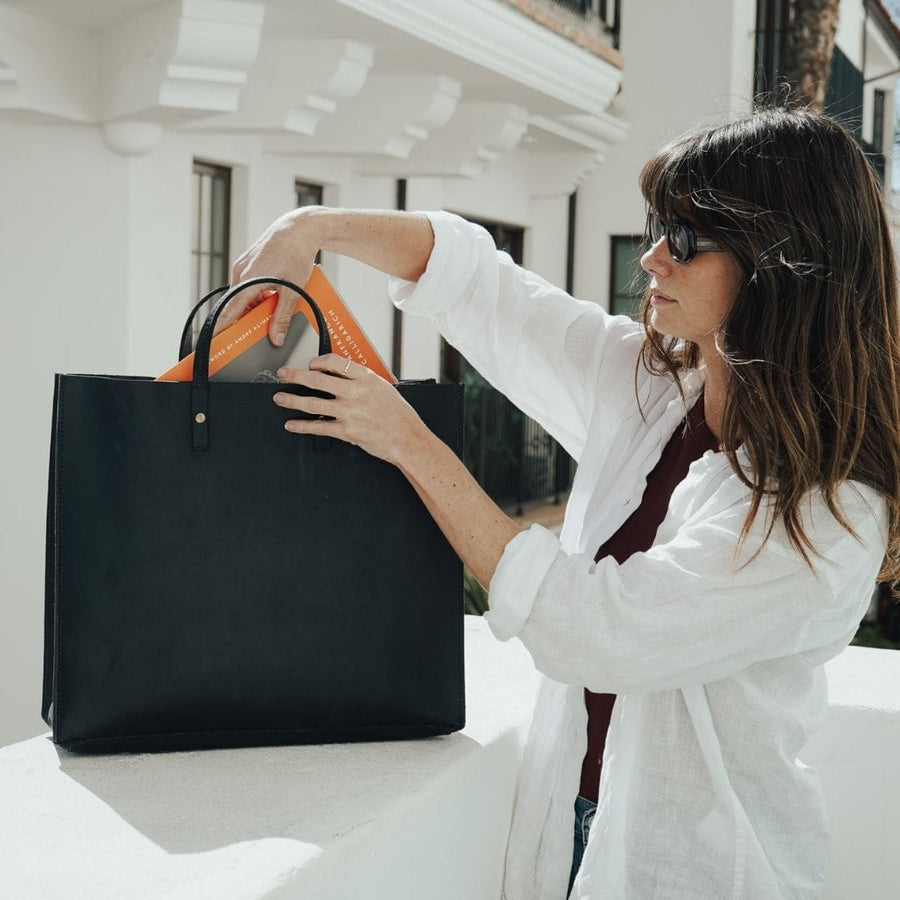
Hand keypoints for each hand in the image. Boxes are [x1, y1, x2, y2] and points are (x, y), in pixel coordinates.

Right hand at [218, 209, 320, 344]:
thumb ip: (283, 316)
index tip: (212, 340)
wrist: (300, 228)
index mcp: (248, 281)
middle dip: (243, 319)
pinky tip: (273, 295)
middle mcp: (240, 272)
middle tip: (250, 334)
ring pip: (243, 294)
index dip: (220, 327)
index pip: (229, 311)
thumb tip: (276, 338)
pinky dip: (257, 293)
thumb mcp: (293, 291)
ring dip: (254, 305)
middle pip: (236, 304)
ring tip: (270, 312)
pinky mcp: (249, 261)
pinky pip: (248, 283)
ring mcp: (243, 265)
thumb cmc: (296, 255)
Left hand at [271, 354, 427, 465]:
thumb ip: (361, 380)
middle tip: (283, 375)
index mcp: (365, 378)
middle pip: (317, 380)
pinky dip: (302, 426)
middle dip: (295, 376)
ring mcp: (350, 412)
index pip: (333, 361)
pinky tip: (292, 424)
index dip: (317, 362)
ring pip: (313, 404)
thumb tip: (340, 374)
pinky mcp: (347, 431)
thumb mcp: (383, 387)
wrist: (408, 438)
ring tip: (280, 398)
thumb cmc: (399, 415)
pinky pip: (318, 427)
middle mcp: (355, 393)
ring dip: (292, 400)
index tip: (310, 365)